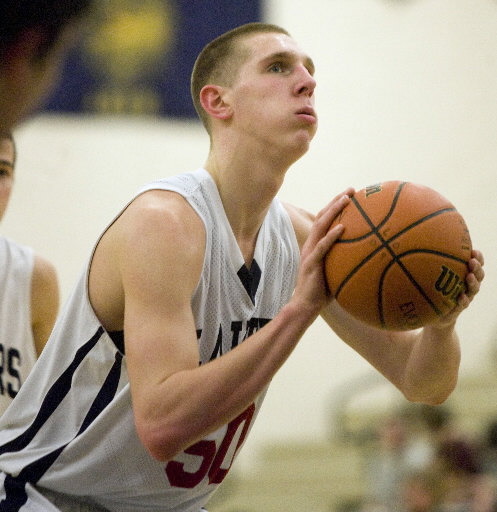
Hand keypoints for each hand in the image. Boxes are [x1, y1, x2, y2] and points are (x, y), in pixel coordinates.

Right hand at [292, 188, 354, 314]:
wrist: (305, 306)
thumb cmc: (322, 292)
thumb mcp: (336, 273)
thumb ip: (347, 262)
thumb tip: (372, 259)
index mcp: (316, 245)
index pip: (325, 220)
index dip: (336, 206)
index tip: (352, 195)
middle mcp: (311, 244)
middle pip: (322, 216)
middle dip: (337, 200)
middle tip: (352, 190)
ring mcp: (310, 252)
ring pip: (320, 225)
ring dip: (333, 210)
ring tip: (347, 199)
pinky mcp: (311, 263)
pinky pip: (322, 247)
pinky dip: (331, 235)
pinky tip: (342, 227)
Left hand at [434, 249, 484, 327]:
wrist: (435, 316)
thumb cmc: (434, 292)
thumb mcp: (434, 278)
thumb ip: (432, 265)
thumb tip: (418, 246)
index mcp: (463, 276)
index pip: (474, 265)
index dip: (478, 258)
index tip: (474, 250)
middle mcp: (467, 286)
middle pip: (478, 275)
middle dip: (477, 267)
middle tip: (472, 261)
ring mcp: (465, 297)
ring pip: (474, 289)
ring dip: (473, 282)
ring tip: (470, 276)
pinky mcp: (459, 309)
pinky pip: (463, 304)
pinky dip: (463, 300)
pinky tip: (461, 296)